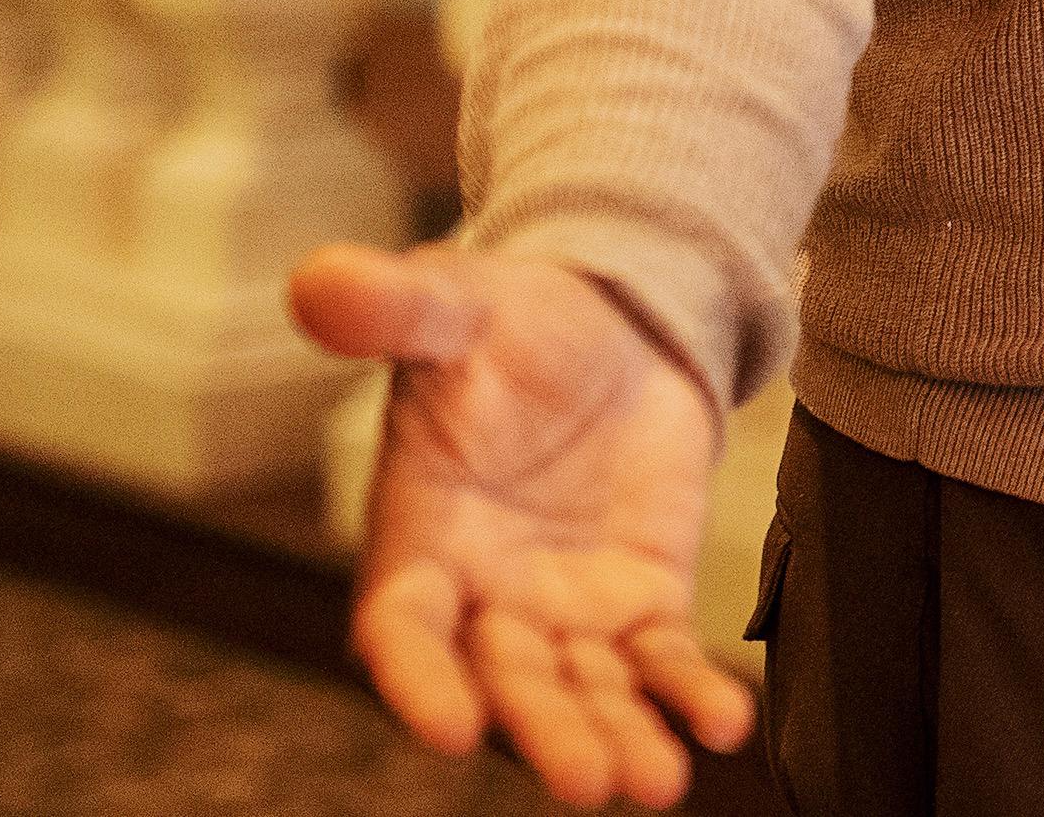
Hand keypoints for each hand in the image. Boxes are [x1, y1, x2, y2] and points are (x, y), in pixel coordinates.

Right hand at [289, 241, 754, 809]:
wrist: (611, 320)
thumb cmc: (511, 323)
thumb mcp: (460, 303)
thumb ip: (397, 308)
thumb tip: (320, 277)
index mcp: (417, 537)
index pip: (401, 630)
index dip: (419, 681)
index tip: (446, 731)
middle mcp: (484, 595)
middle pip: (505, 681)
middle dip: (543, 730)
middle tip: (588, 780)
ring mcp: (562, 607)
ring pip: (583, 690)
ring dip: (616, 736)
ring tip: (655, 783)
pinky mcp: (639, 599)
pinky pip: (660, 660)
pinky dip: (687, 693)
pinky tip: (724, 723)